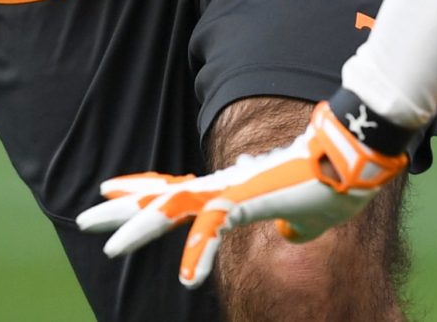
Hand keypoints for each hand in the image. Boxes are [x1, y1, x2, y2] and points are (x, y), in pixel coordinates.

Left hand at [77, 97, 408, 287]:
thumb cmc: (333, 180)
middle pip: (161, 198)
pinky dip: (199, 253)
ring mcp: (232, 190)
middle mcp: (225, 186)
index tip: (112, 193)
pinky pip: (214, 229)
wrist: (354, 154)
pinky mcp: (247, 199)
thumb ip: (291, 221)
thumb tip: (289, 230)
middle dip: (122, 210)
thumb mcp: (307, 214)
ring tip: (108, 245)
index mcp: (233, 190)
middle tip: (83, 218)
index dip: (145, 195)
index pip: (178, 193)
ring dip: (139, 227)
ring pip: (172, 209)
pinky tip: (189, 280)